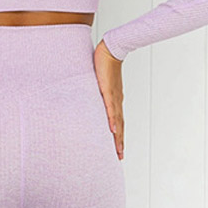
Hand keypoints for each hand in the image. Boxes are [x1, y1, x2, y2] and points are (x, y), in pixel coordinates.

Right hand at [93, 39, 124, 159]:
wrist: (111, 49)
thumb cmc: (104, 63)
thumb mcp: (99, 82)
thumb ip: (96, 90)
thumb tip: (88, 96)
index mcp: (114, 100)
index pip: (117, 121)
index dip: (117, 135)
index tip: (117, 149)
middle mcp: (116, 101)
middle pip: (119, 126)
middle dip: (119, 142)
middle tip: (119, 157)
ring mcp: (113, 97)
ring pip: (117, 121)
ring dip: (117, 137)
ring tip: (118, 150)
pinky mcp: (109, 91)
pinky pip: (110, 109)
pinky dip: (112, 121)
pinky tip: (112, 131)